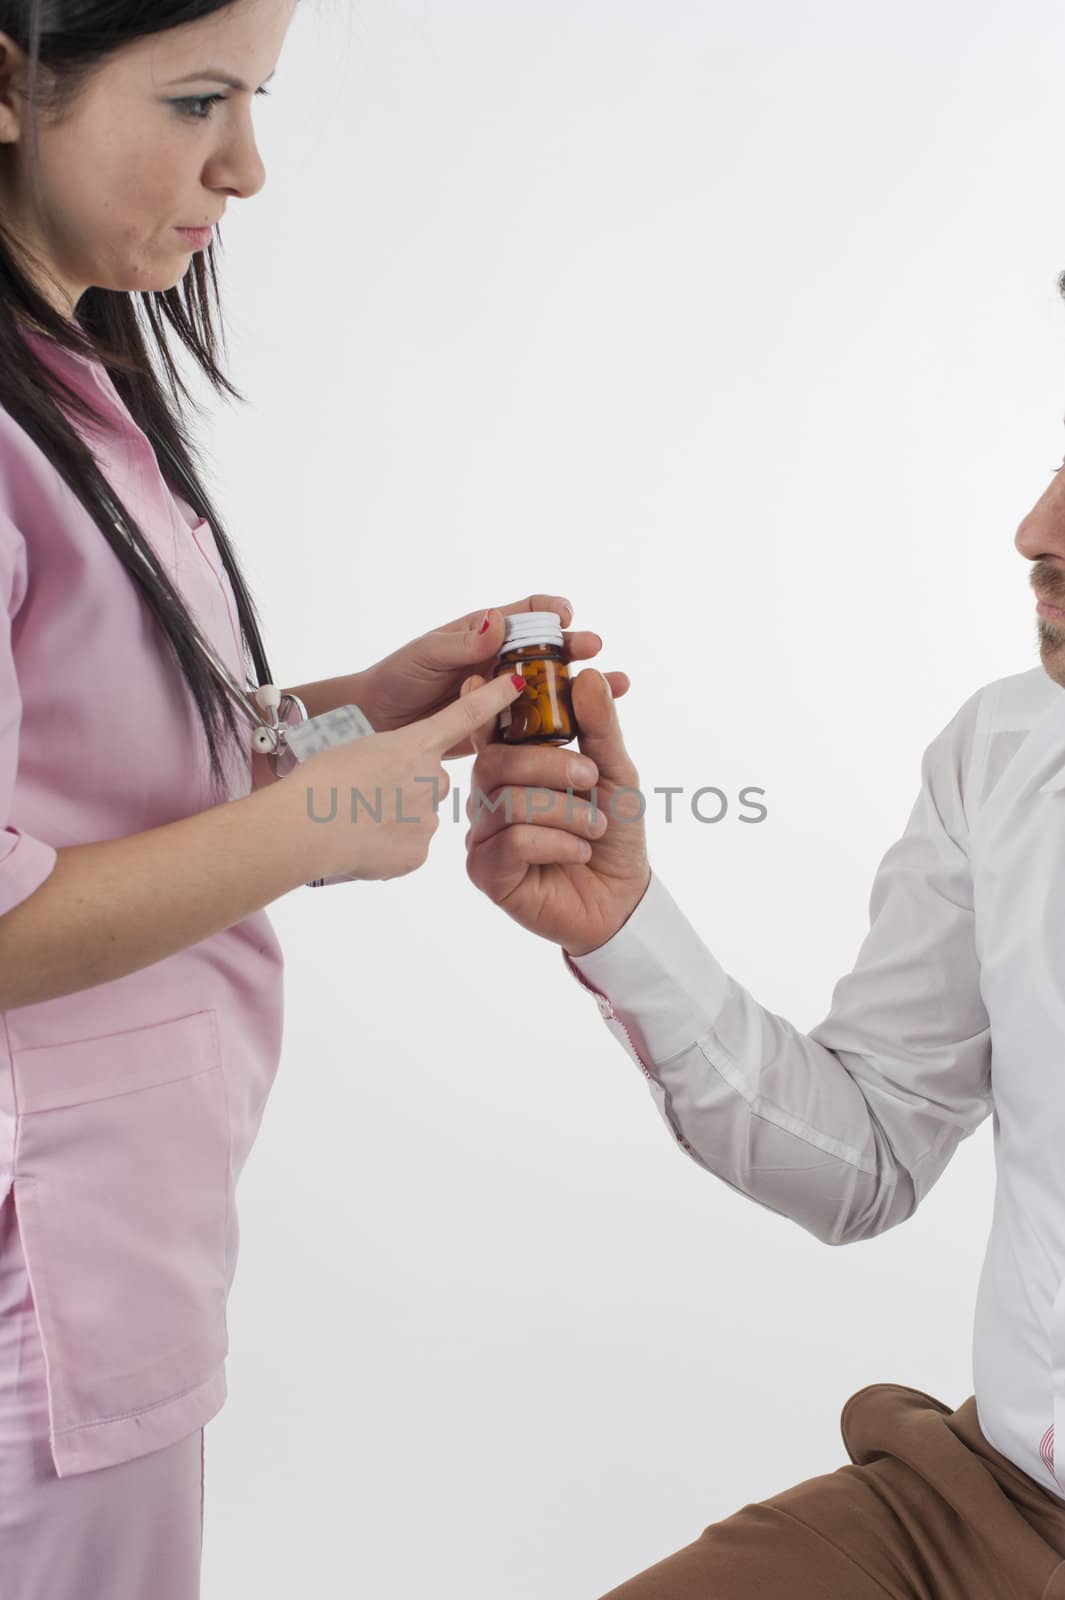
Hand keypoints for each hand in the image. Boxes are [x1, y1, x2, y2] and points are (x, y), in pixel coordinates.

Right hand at [273, 673, 526, 883]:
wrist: (300, 828)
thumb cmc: (317, 780)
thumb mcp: (355, 747)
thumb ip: (393, 757)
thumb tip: (402, 783)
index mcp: (413, 744)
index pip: (465, 715)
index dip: (494, 697)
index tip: (519, 681)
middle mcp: (429, 779)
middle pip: (430, 778)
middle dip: (406, 784)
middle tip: (366, 792)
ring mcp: (427, 818)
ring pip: (419, 814)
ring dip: (395, 815)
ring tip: (357, 818)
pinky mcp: (417, 853)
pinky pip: (409, 845)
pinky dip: (389, 844)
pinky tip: (362, 842)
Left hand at [355, 594, 630, 758]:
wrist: (376, 722)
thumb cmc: (397, 678)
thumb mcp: (425, 655)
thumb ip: (460, 643)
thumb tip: (497, 623)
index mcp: (486, 633)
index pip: (528, 613)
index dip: (551, 610)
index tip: (567, 616)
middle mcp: (502, 661)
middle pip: (552, 650)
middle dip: (579, 648)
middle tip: (599, 654)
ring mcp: (505, 694)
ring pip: (554, 687)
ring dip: (586, 688)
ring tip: (617, 689)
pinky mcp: (503, 728)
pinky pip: (538, 725)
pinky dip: (564, 725)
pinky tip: (588, 730)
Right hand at [462, 667, 651, 956]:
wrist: (622, 898)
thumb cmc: (612, 833)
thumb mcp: (614, 772)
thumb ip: (599, 726)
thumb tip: (589, 675)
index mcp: (513, 766)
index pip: (489, 727)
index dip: (486, 703)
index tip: (499, 677)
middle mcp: (489, 797)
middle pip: (495, 762)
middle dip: (550, 765)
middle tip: (591, 779)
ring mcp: (483, 834)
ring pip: (508, 802)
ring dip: (565, 812)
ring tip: (593, 828)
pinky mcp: (486, 872)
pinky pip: (513, 841)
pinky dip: (557, 843)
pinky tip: (577, 853)